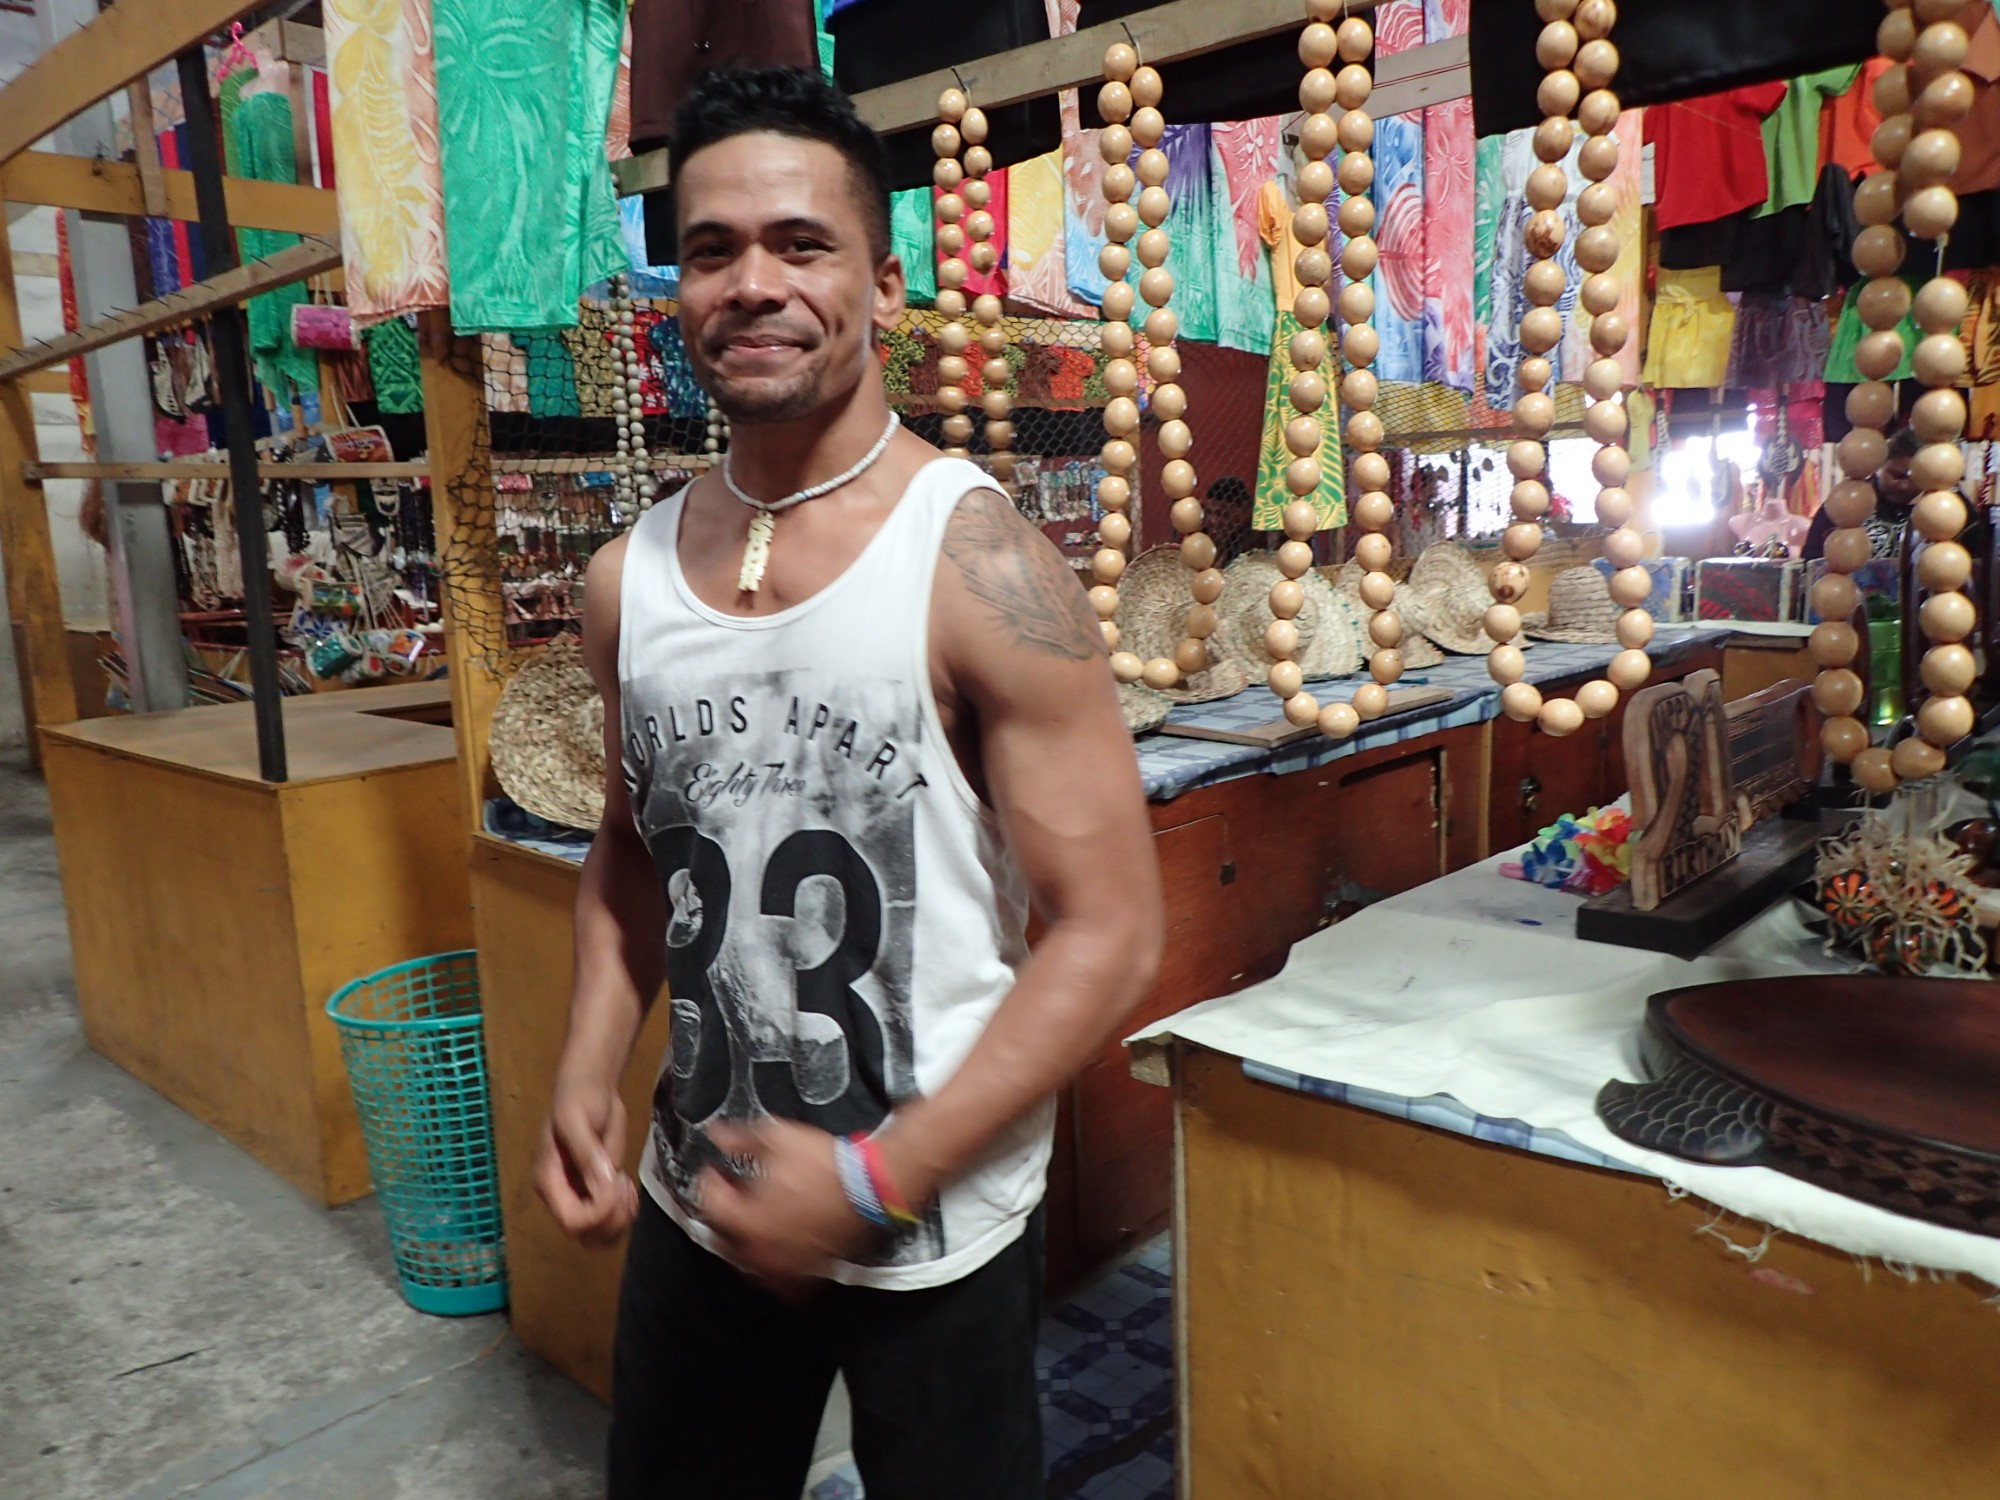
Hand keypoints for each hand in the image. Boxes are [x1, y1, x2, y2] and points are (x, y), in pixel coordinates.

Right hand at [535, 1071, 638, 1245]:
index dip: (600, 1212)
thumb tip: (604, 1184)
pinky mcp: (596, 1192)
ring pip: (599, 1235)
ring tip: (626, 1186)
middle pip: (585, 1235)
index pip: (572, 1221)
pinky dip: (624, 1214)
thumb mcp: (577, 1121)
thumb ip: (587, 1153)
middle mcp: (561, 1196)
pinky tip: (628, 1187)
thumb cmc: (578, 1100)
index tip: (617, 1181)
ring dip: (620, 1220)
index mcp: (549, 1181)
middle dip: (612, 1218)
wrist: (590, 1089)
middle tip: (623, 1183)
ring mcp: (579, 1197)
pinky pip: (610, 1222)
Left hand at [697, 1119, 876, 1284]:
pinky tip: (776, 1246)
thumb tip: (717, 1135)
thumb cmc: (826, 1166)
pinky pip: (779, 1278)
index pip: (712, 1206)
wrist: (869, 1185)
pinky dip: (772, 1264)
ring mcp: (785, 1264)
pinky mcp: (807, 1272)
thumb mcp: (779, 1139)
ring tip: (750, 1218)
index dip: (709, 1183)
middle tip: (729, 1192)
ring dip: (743, 1240)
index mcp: (748, 1219)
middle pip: (723, 1239)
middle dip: (722, 1213)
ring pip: (747, 1261)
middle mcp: (762, 1249)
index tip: (714, 1171)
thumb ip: (742, 1139)